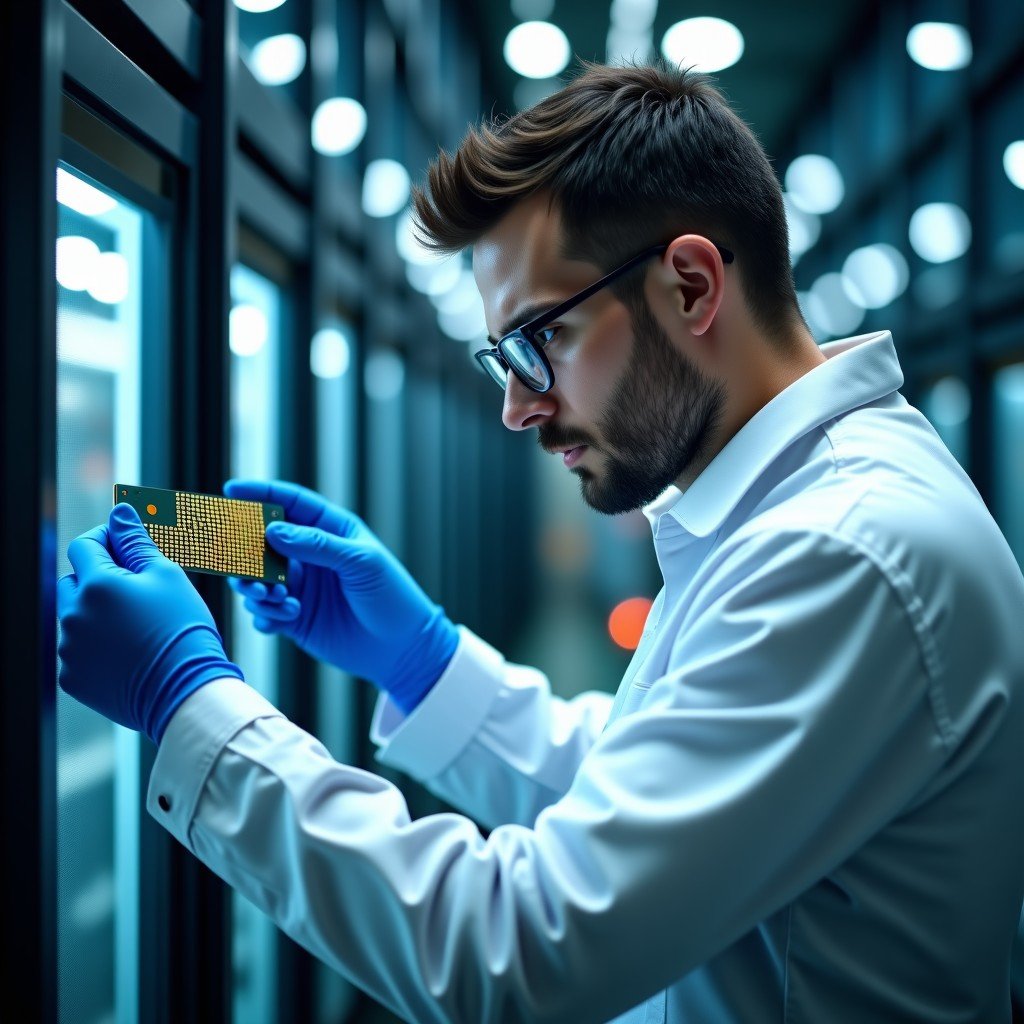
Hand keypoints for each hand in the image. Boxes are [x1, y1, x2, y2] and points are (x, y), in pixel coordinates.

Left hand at [57, 504, 243, 743]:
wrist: (186, 692)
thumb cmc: (183, 630)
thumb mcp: (167, 576)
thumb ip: (136, 541)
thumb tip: (120, 513)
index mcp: (95, 585)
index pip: (85, 545)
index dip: (107, 539)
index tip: (127, 545)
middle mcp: (72, 616)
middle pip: (75, 580)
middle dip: (100, 577)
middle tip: (138, 589)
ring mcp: (69, 650)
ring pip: (75, 616)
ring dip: (97, 612)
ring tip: (138, 626)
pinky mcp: (72, 678)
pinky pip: (77, 650)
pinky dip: (96, 645)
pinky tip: (129, 650)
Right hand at [224, 479, 458, 713]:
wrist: (402, 647)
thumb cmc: (392, 597)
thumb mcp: (361, 563)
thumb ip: (318, 545)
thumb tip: (274, 531)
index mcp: (330, 531)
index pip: (291, 504)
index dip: (260, 494)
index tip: (230, 491)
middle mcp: (310, 556)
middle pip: (263, 543)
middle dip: (247, 552)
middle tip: (242, 564)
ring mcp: (301, 587)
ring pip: (258, 580)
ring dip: (255, 587)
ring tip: (273, 596)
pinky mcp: (295, 618)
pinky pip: (264, 613)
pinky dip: (265, 615)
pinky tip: (284, 619)